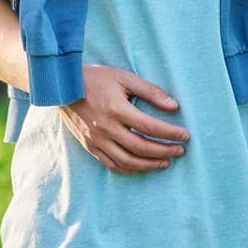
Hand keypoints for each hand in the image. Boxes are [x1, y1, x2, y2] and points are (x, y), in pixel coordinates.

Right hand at [56, 64, 189, 173]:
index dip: (171, 133)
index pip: (151, 127)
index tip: (185, 135)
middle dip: (165, 151)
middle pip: (141, 148)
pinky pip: (112, 164)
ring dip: (149, 164)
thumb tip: (174, 106)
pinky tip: (142, 166)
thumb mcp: (125, 77)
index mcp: (117, 110)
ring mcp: (97, 140)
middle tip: (180, 150)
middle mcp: (107, 128)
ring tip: (166, 162)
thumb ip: (150, 91)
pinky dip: (130, 169)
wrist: (63, 87)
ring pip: (127, 161)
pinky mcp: (90, 146)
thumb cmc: (96, 78)